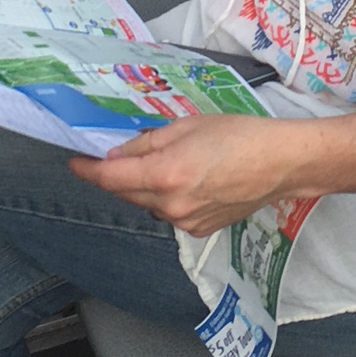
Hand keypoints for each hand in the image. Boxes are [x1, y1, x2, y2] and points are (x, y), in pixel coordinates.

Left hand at [71, 114, 303, 236]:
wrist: (280, 164)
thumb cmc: (238, 135)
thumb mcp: (187, 126)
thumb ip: (147, 143)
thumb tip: (118, 155)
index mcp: (164, 174)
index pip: (112, 178)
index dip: (89, 171)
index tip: (75, 163)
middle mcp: (170, 205)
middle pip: (127, 193)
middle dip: (117, 176)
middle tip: (119, 156)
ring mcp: (185, 222)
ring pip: (148, 205)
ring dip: (145, 187)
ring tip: (169, 165)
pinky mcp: (199, 230)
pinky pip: (170, 214)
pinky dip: (167, 199)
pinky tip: (189, 181)